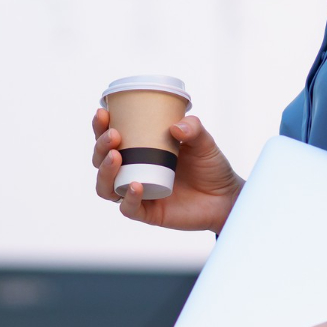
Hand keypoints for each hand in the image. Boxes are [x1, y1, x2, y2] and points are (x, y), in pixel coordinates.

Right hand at [91, 107, 243, 233]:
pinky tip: (135, 185)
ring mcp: (139, 193)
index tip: (103, 112)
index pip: (110, 138)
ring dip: (105, 172)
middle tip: (114, 135)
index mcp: (139, 150)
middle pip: (101, 161)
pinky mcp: (149, 213)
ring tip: (116, 157)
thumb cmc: (210, 166)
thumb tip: (176, 127)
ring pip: (106, 187)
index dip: (100, 127)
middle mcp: (133, 172)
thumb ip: (193, 128)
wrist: (226, 197)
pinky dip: (128, 197)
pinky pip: (129, 208)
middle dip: (100, 146)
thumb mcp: (203, 141)